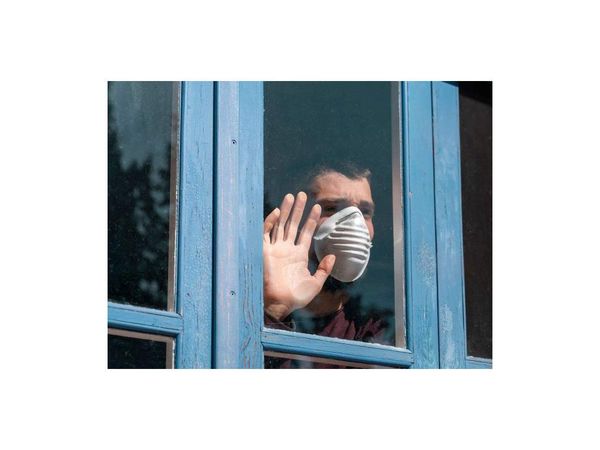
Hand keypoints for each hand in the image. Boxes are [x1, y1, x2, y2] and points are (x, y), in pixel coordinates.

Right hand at [263, 192, 335, 320]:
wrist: (280, 304)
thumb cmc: (296, 297)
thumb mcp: (315, 283)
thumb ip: (324, 269)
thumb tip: (333, 255)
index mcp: (298, 255)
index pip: (305, 232)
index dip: (311, 220)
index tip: (317, 207)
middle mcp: (286, 249)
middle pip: (293, 224)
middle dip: (298, 210)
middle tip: (303, 195)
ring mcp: (275, 249)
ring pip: (281, 225)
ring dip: (285, 210)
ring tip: (292, 196)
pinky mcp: (264, 251)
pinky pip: (266, 233)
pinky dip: (270, 222)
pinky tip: (277, 211)